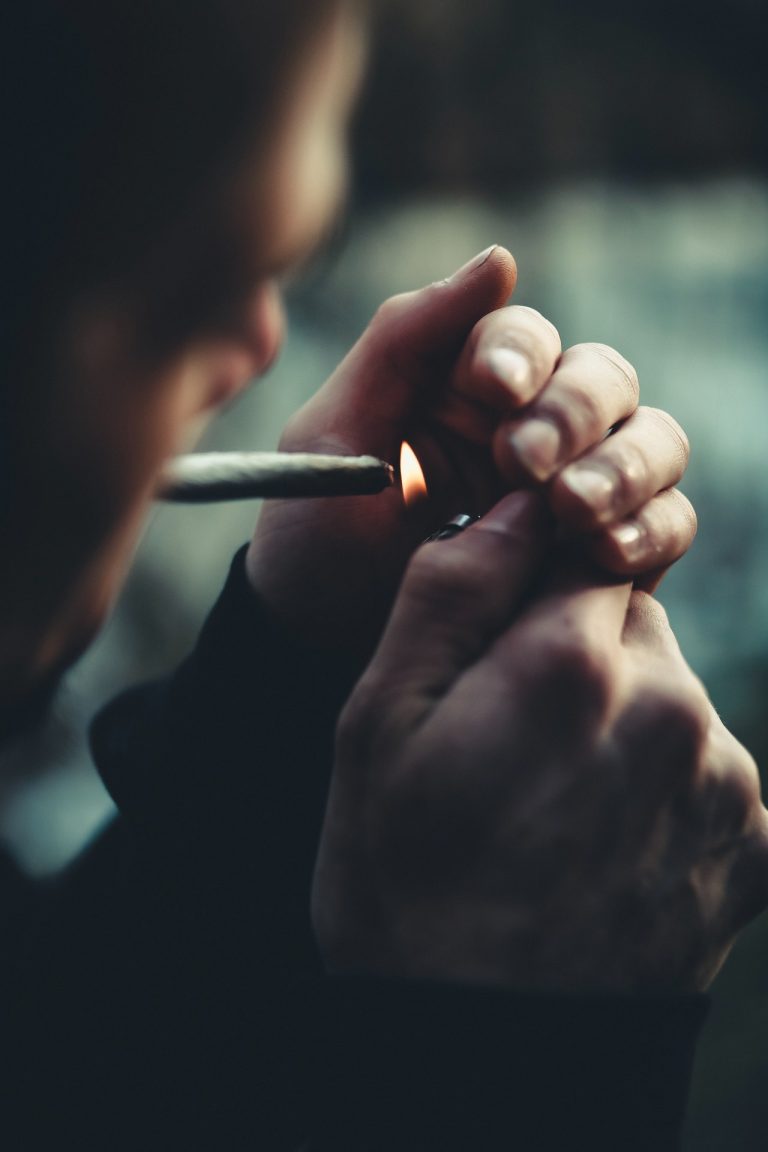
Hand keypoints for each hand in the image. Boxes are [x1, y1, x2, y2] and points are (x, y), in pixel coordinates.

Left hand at [247, 247, 694, 654]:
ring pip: (653, 442)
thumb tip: (502, 259)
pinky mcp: (602, 558)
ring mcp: (575, 492)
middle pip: (604, 381)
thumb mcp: (336, 432)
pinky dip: (653, 528)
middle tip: (524, 464)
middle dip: (573, 414)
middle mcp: (535, 428)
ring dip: (625, 466)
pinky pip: (666, 524)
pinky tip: (606, 550)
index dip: (520, 353)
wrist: (319, 649)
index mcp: (470, 387)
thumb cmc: (316, 537)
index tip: (492, 389)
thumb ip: (404, 339)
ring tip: (571, 508)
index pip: (528, 339)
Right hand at [313, 493, 767, 991]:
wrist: (483, 1057)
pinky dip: (659, 781)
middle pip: (628, 618)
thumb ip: (449, 594)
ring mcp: (725, 780)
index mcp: (569, 665)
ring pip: (668, 690)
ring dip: (619, 718)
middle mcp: (672, 708)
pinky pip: (704, 762)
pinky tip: (598, 843)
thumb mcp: (377, 729)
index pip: (578, 543)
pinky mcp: (756, 844)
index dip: (528, 590)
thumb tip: (513, 504)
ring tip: (550, 807)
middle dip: (571, 652)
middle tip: (507, 744)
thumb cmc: (407, 888)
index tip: (496, 647)